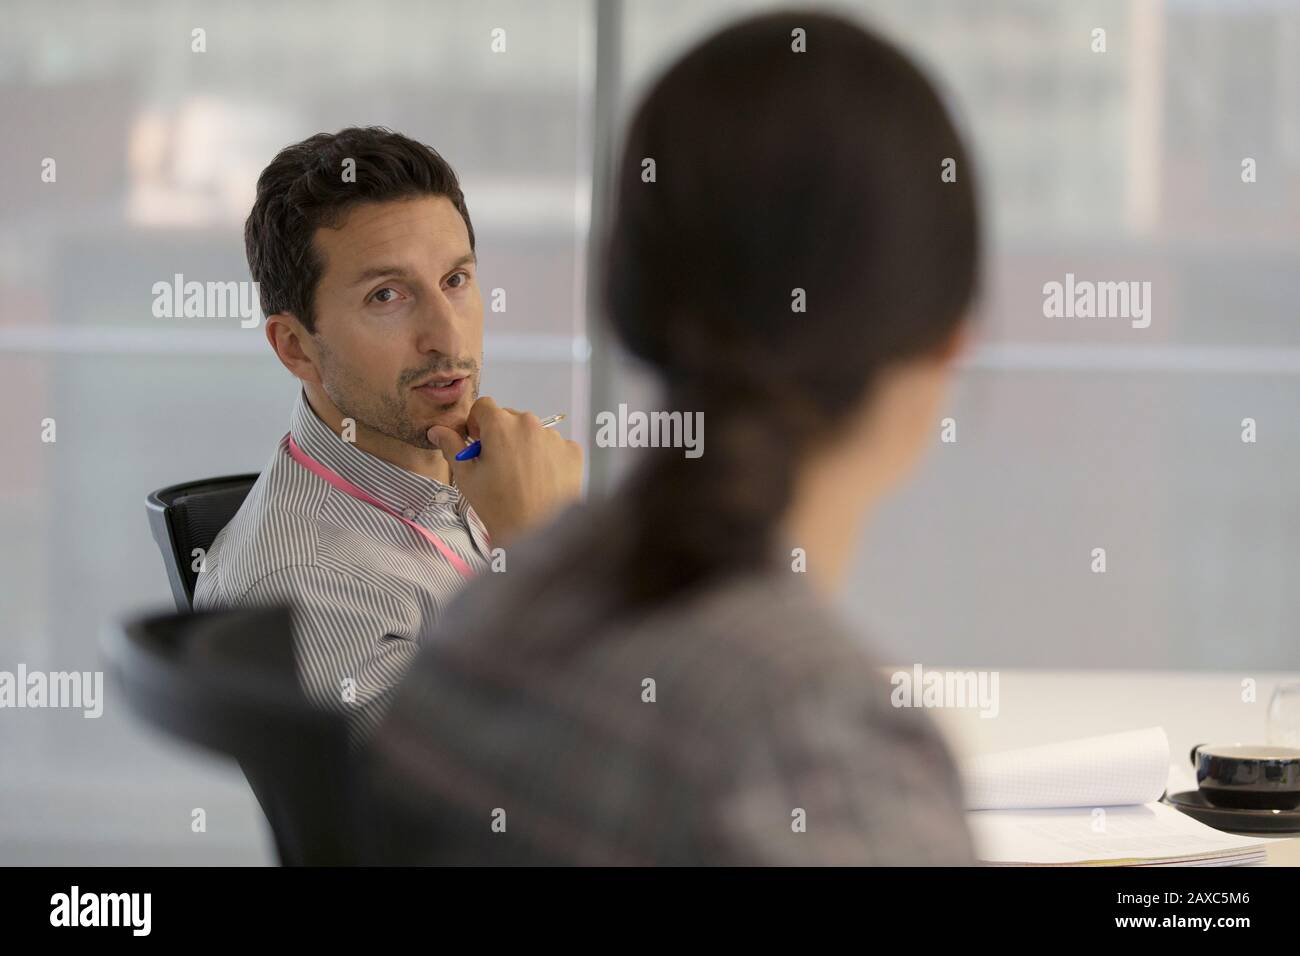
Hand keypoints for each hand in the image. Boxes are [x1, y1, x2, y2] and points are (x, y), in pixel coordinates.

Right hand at [428, 397, 582, 545]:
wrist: (538, 532)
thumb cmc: (500, 508)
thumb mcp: (467, 477)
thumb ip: (452, 447)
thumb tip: (438, 431)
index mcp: (501, 425)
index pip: (484, 406)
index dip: (477, 423)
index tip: (478, 441)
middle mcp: (530, 424)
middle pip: (510, 419)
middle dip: (501, 436)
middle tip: (498, 466)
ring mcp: (554, 437)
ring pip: (533, 433)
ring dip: (525, 447)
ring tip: (521, 478)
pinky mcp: (573, 452)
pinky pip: (555, 447)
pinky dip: (547, 458)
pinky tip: (540, 481)